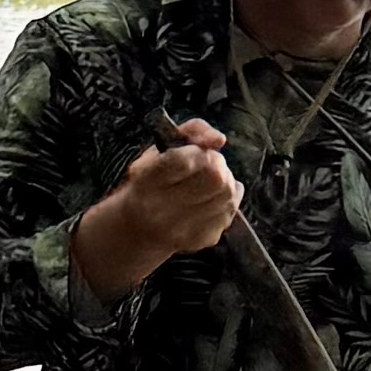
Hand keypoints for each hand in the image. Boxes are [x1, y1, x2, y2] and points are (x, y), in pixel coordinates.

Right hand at [73, 121, 239, 296]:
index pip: (184, 160)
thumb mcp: (157, 151)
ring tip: (209, 180)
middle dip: (216, 163)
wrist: (138, 230)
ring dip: (225, 179)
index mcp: (146, 182)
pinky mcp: (204, 239)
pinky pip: (231, 209)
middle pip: (214, 177)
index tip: (194, 151)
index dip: (197, 151)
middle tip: (206, 164)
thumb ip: (190, 131)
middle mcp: (162, 210)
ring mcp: (185, 229)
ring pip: (227, 192)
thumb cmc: (149, 183)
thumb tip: (218, 139)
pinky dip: (228, 198)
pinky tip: (212, 197)